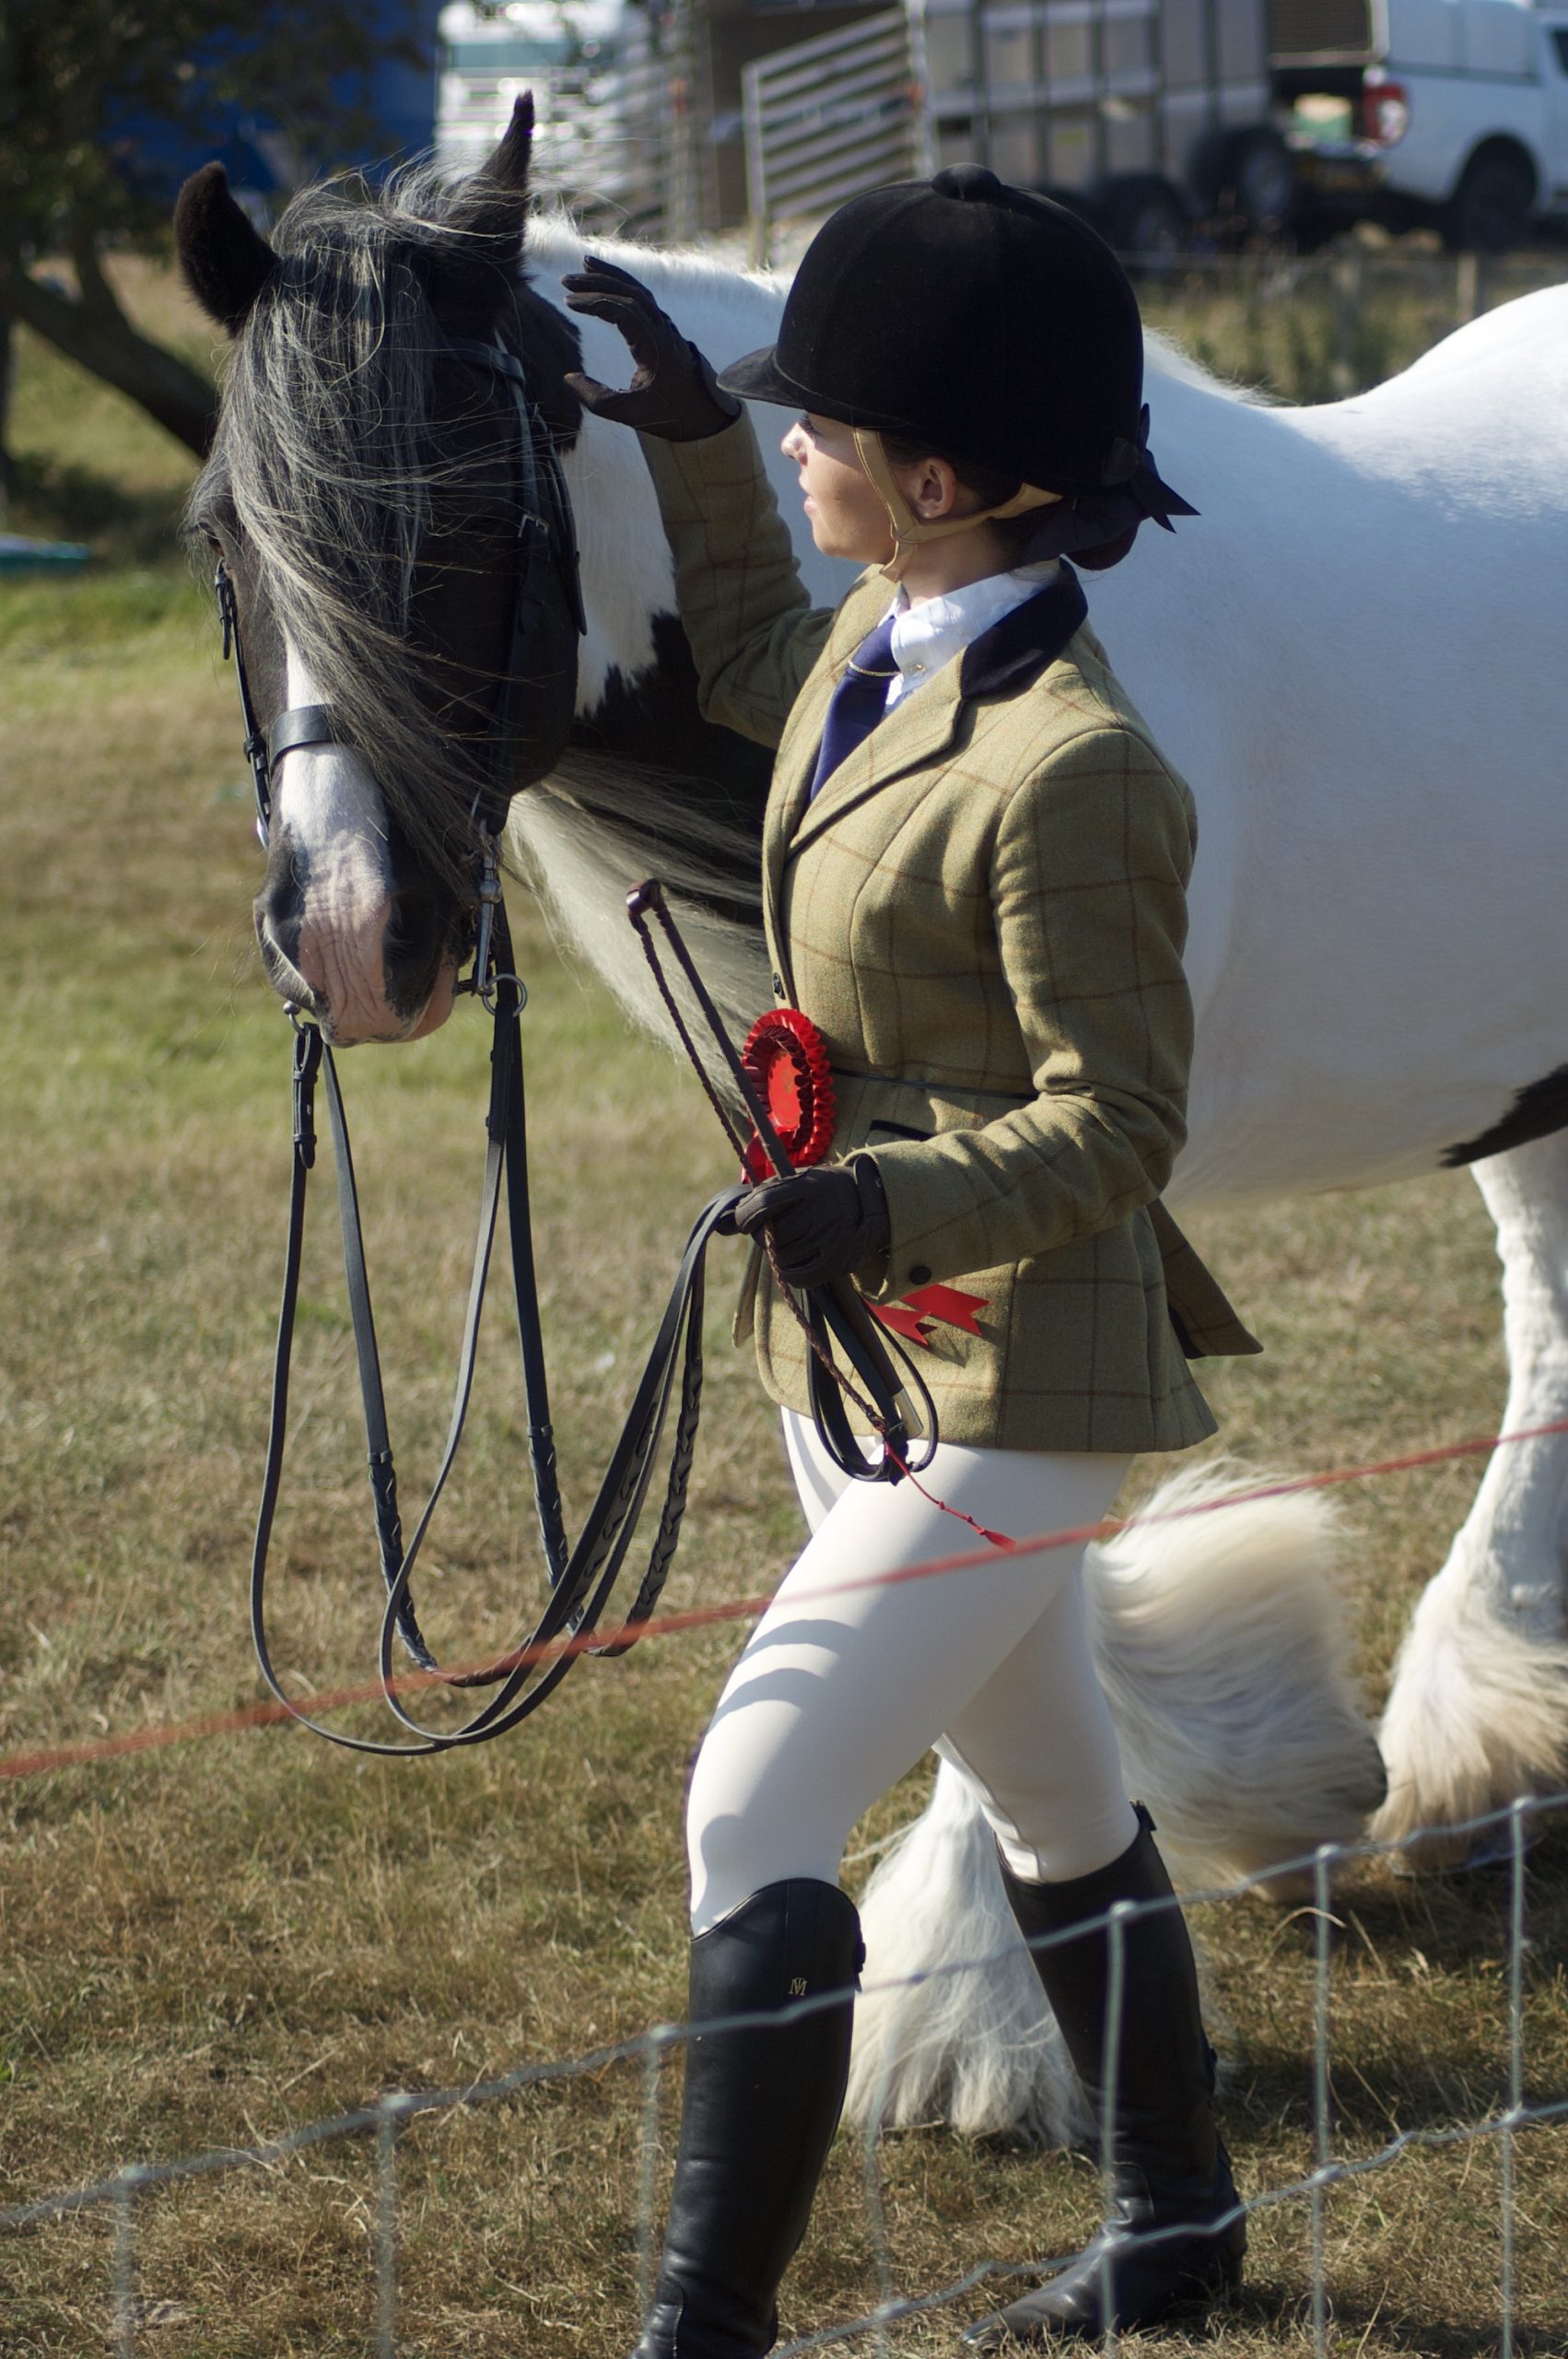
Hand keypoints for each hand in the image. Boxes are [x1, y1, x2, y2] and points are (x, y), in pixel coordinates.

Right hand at [561, 256, 741, 441]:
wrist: (704, 412)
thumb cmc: (669, 414)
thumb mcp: (631, 413)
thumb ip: (597, 398)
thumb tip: (569, 378)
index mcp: (656, 347)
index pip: (624, 311)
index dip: (595, 303)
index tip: (569, 303)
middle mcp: (662, 328)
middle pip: (629, 293)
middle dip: (597, 283)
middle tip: (565, 280)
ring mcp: (663, 324)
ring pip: (636, 290)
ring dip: (610, 276)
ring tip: (584, 263)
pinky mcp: (662, 326)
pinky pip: (642, 296)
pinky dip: (622, 283)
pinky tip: (605, 278)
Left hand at [732, 1160, 889, 1289]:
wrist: (871, 1202)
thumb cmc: (822, 1191)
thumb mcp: (796, 1183)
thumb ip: (760, 1200)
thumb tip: (720, 1227)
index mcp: (809, 1184)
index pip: (765, 1202)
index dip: (746, 1215)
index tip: (744, 1221)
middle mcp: (822, 1210)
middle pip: (772, 1235)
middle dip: (764, 1237)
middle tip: (773, 1233)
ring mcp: (832, 1237)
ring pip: (783, 1257)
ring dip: (778, 1254)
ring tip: (789, 1243)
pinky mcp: (840, 1261)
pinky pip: (800, 1277)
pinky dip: (790, 1273)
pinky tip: (794, 1262)